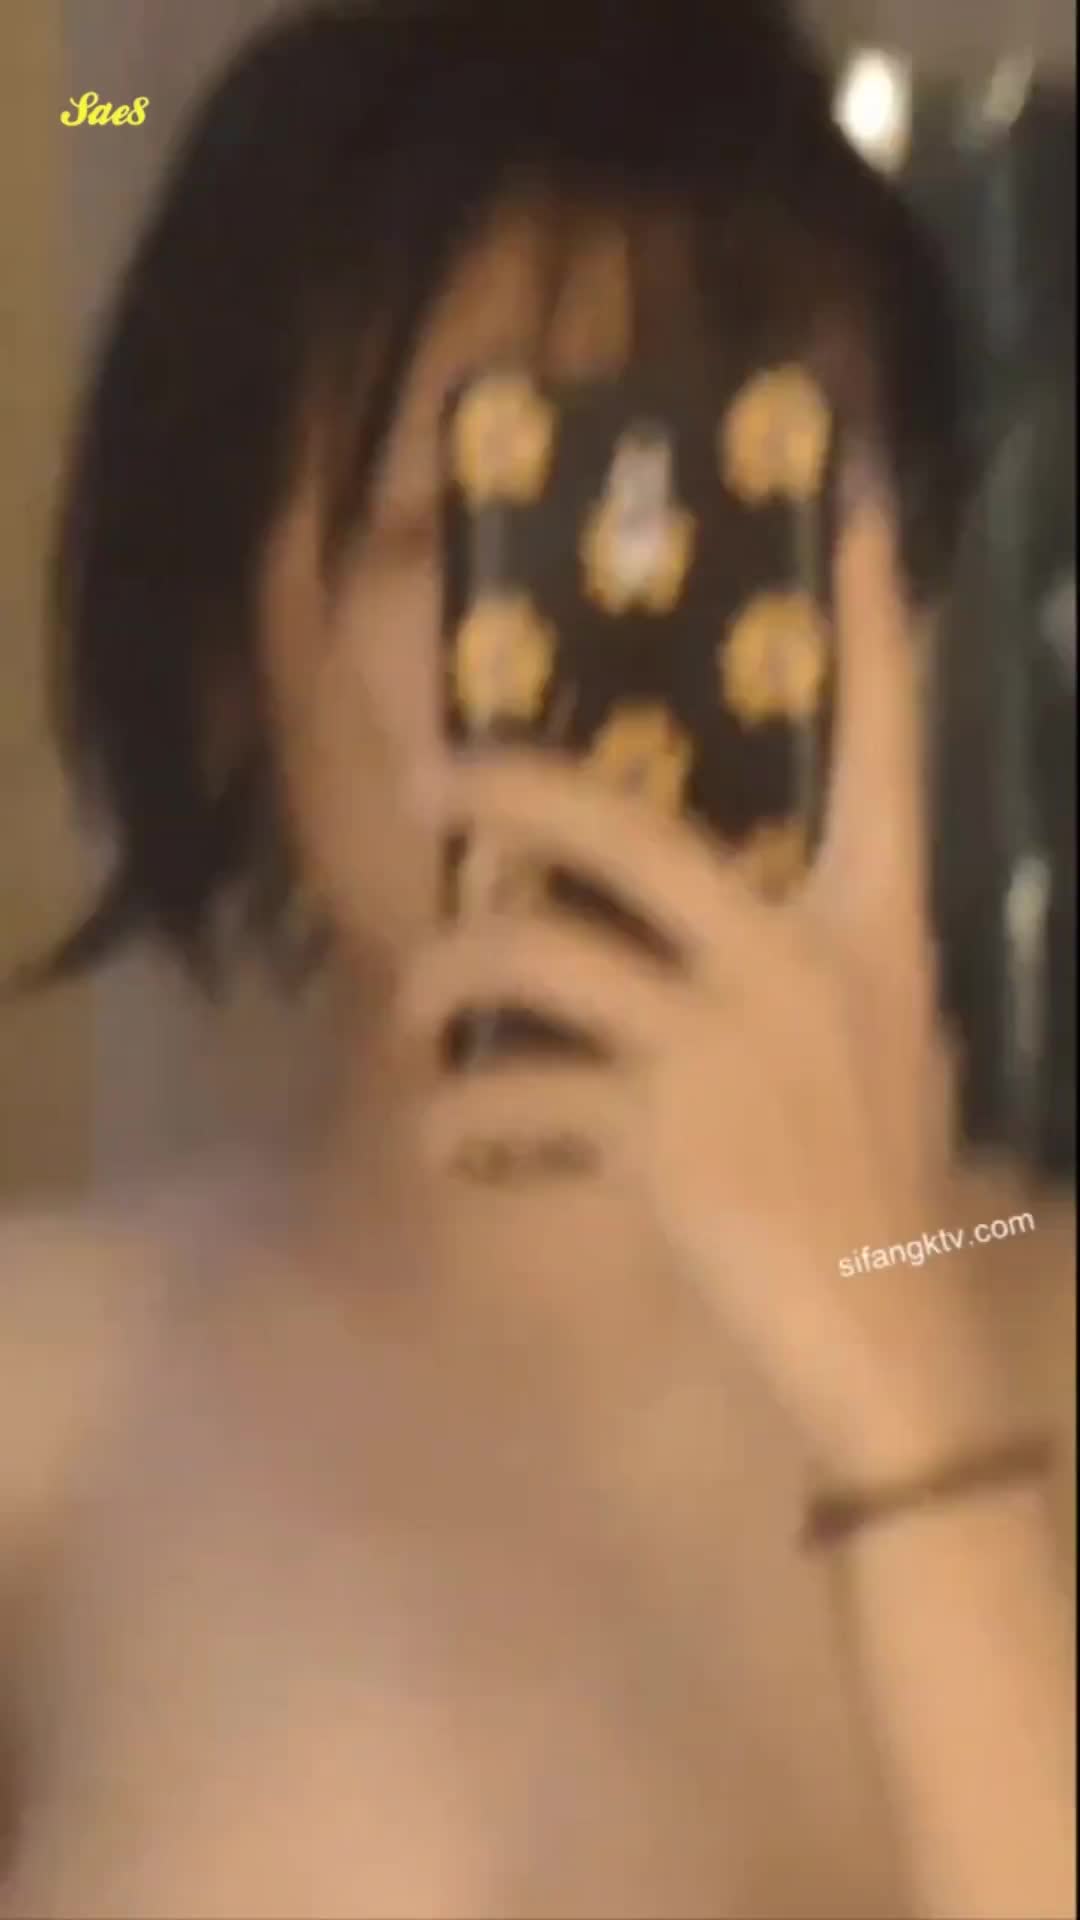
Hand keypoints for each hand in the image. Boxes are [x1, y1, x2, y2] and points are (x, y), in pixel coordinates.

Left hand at [398, 499, 1001, 1479]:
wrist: (888, 1330)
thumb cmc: (876, 1176)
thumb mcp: (871, 1039)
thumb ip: (797, 956)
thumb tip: (681, 901)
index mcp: (877, 921)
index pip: (882, 742)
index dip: (867, 621)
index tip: (842, 496)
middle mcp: (805, 957)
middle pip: (624, 825)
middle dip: (506, 790)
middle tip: (429, 779)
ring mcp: (728, 1044)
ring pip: (539, 953)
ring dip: (449, 975)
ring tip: (413, 1005)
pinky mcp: (662, 1136)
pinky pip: (522, 1097)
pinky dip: (466, 1119)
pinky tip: (449, 1136)